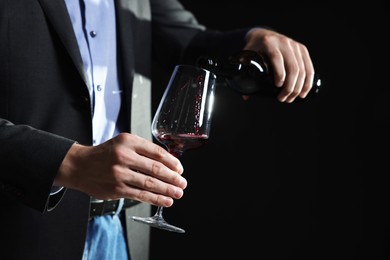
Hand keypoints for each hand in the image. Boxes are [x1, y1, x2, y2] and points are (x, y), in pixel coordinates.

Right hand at [55, 133, 185, 206]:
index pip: (157, 152)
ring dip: (167, 190)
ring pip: (150, 183)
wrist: (80, 166)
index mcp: (129, 142)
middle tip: (183, 183)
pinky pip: (141, 195)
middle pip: (156, 168)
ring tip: (178, 193)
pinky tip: (165, 201)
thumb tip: (168, 163)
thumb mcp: (123, 143)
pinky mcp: (117, 189)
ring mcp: (120, 174)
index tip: (180, 169)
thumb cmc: (105, 154)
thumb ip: (143, 150)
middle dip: (173, 178)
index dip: (172, 162)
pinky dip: (155, 199)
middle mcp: (124, 156)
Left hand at [244, 28, 314, 102]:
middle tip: (283, 99)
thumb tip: (246, 96)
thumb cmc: (254, 48)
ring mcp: (294, 45)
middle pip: (292, 67)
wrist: (262, 35)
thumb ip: (245, 74)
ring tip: (291, 98)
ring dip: (298, 87)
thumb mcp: (247, 56)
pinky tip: (303, 92)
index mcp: (269, 43)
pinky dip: (308, 81)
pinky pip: (309, 67)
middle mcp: (284, 42)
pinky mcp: (302, 49)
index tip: (277, 86)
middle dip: (289, 86)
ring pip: (302, 69)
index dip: (279, 73)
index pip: (276, 58)